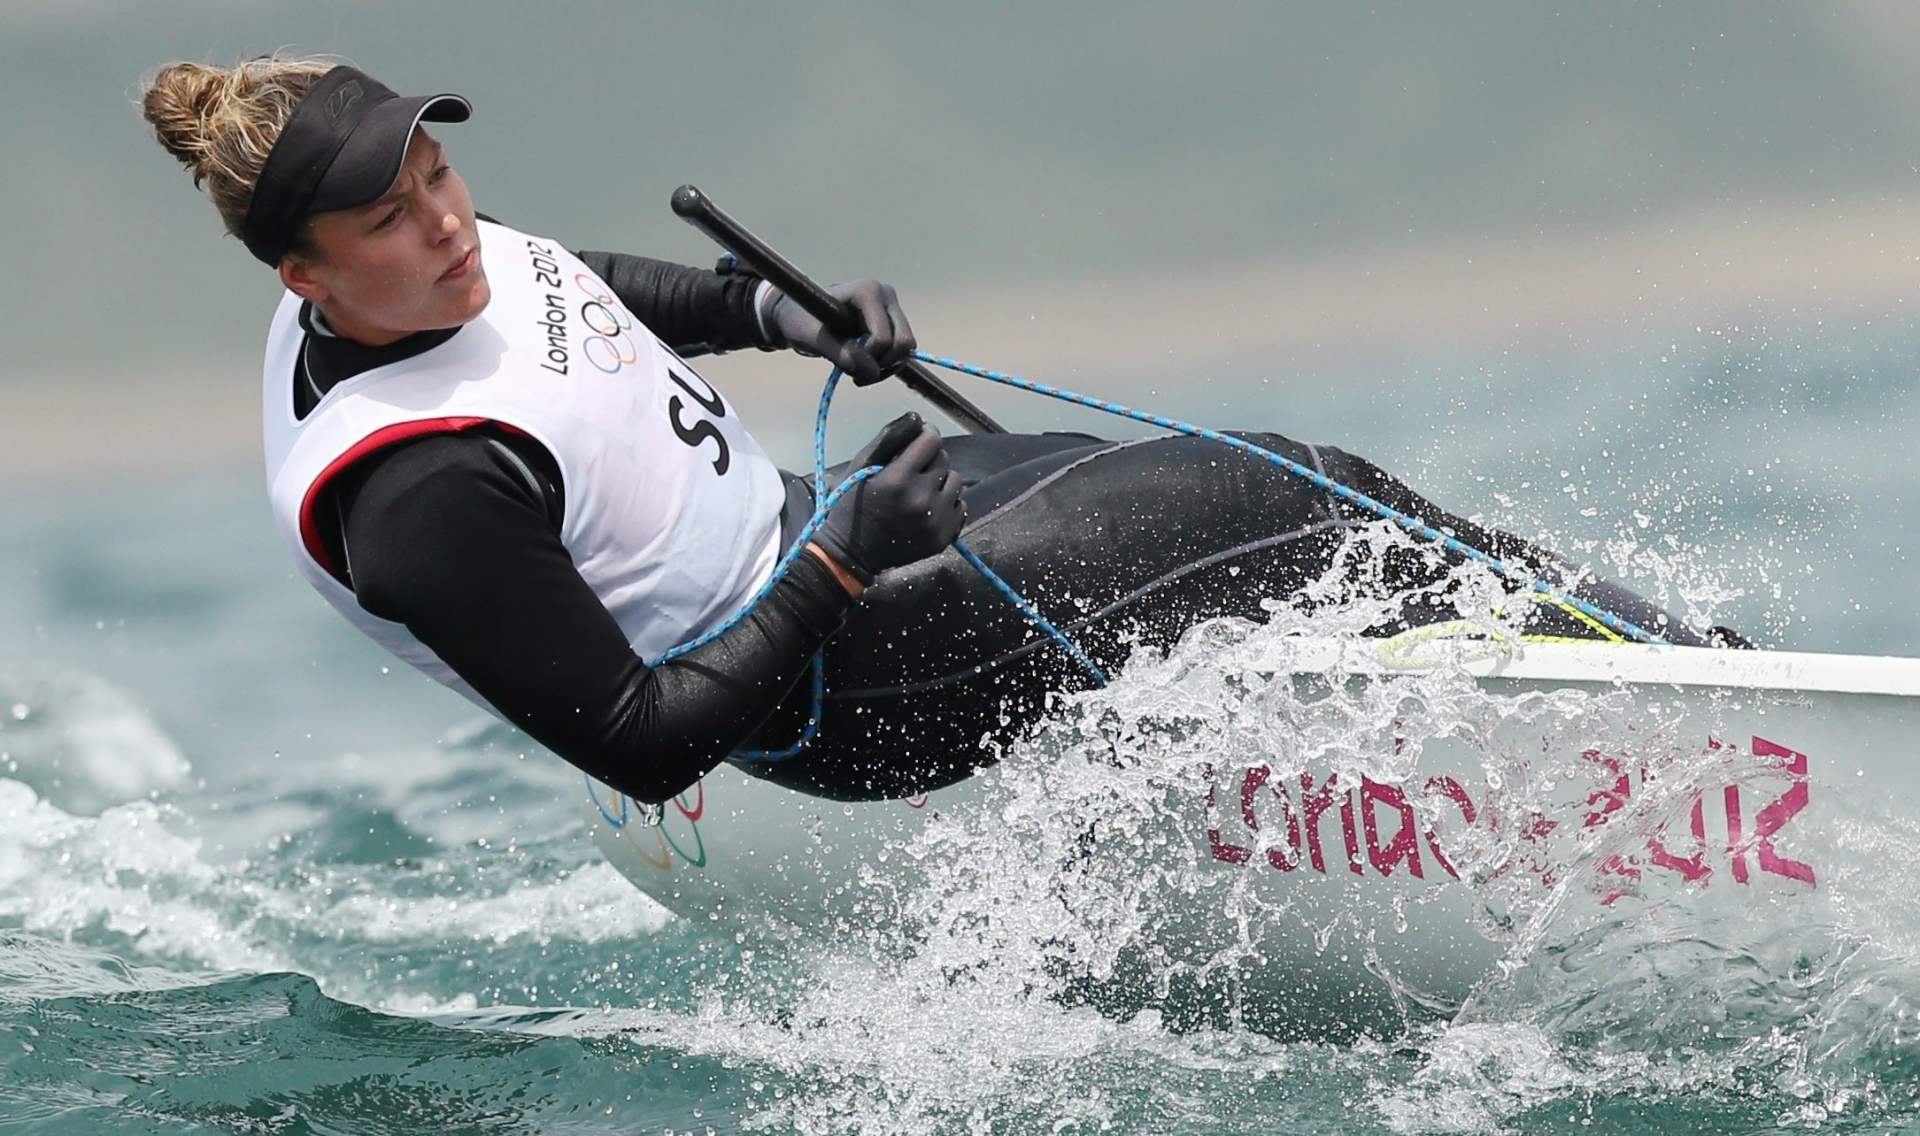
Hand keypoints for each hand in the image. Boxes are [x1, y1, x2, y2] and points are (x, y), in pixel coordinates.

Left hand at [764, 279, 915, 385]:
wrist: (797, 314)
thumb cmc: (801, 321)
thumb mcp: (815, 339)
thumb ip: (840, 354)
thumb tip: (870, 372)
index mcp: (868, 292)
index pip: (883, 338)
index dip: (867, 358)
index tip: (843, 360)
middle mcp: (886, 295)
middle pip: (905, 342)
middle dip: (883, 364)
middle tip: (856, 373)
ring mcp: (891, 307)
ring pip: (906, 349)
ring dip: (884, 367)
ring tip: (857, 370)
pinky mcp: (892, 320)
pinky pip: (901, 351)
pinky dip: (886, 365)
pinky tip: (863, 366)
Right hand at [812, 414, 964, 584]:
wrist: (852, 553)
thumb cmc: (854, 504)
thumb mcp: (863, 465)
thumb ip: (890, 438)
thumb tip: (918, 420)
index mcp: (898, 480)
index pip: (932, 440)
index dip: (925, 436)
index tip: (918, 442)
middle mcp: (921, 500)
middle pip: (944, 459)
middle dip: (930, 460)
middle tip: (913, 472)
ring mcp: (935, 521)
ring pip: (956, 481)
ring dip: (941, 481)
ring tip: (921, 490)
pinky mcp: (943, 537)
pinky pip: (960, 506)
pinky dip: (948, 503)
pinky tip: (928, 508)